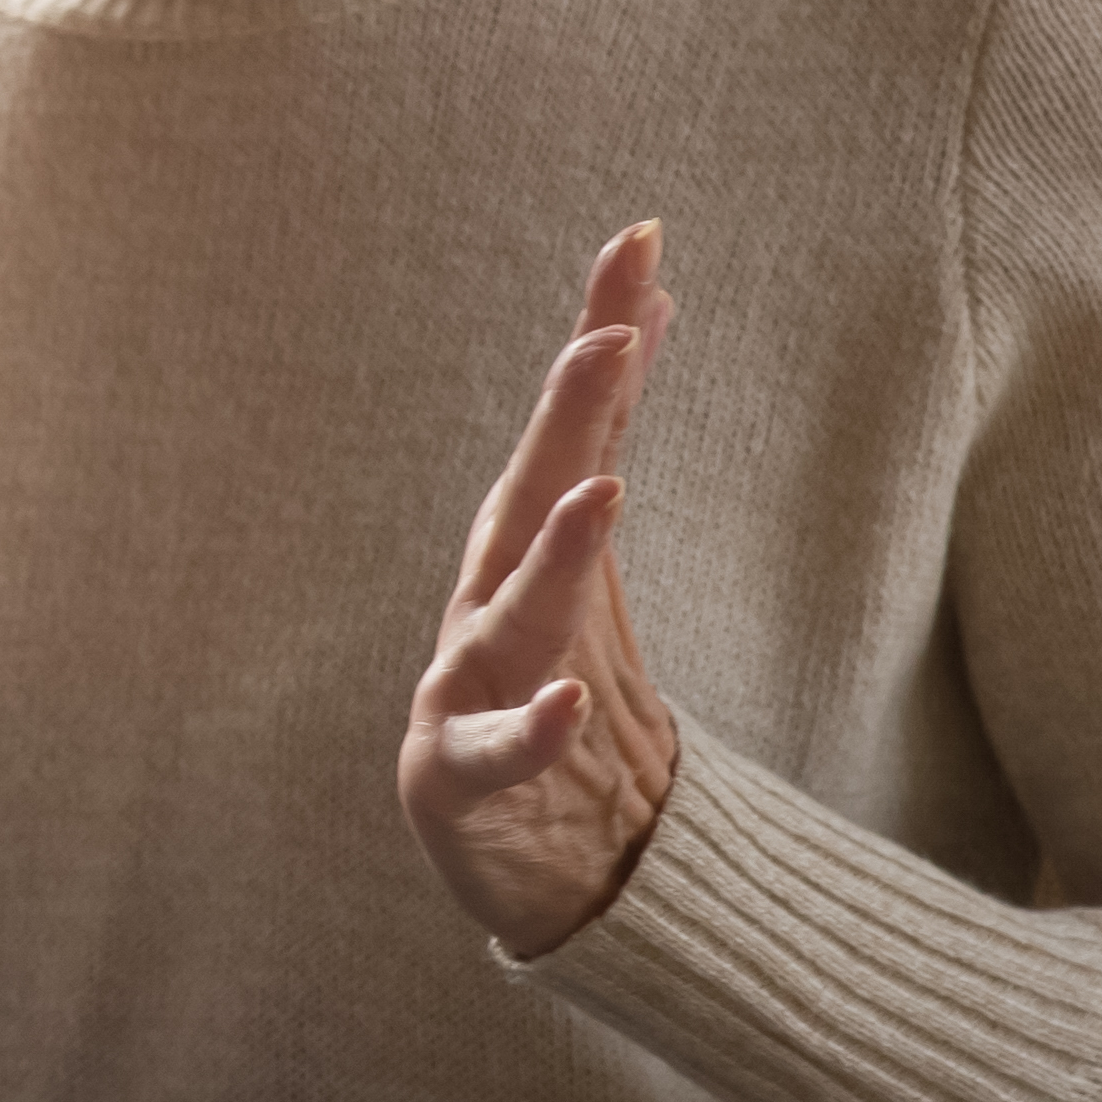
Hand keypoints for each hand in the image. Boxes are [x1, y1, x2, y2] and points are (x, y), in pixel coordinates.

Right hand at [402, 221, 687, 956]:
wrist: (540, 857)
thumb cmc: (556, 688)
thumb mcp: (592, 553)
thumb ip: (607, 431)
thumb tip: (646, 305)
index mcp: (526, 547)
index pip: (579, 428)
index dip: (606, 339)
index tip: (641, 244)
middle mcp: (487, 602)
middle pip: (532, 496)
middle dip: (568, 417)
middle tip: (610, 334)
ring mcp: (464, 686)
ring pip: (511, 615)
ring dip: (555, 555)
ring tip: (604, 495)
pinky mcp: (455, 776)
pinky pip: (495, 752)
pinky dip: (533, 729)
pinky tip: (575, 699)